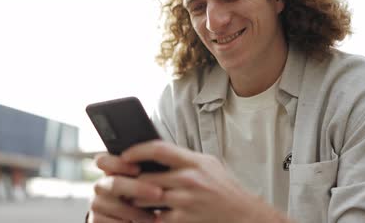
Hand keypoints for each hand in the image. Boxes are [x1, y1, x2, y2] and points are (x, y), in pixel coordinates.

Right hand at [88, 152, 162, 222]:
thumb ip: (144, 173)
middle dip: (137, 188)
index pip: (103, 161)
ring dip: (136, 212)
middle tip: (158, 193)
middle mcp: (101, 185)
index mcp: (110, 171)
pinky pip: (112, 222)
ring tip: (154, 216)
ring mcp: (96, 203)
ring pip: (115, 206)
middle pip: (114, 183)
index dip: (118, 164)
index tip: (138, 170)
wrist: (134, 220)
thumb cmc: (145, 198)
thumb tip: (159, 159)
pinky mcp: (95, 220)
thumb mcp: (145, 183)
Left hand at [122, 141, 288, 222]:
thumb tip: (156, 152)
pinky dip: (149, 218)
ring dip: (136, 200)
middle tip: (119, 181)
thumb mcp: (209, 165)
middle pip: (147, 177)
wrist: (245, 216)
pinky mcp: (184, 221)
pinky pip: (156, 218)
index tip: (125, 155)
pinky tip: (146, 216)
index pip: (159, 149)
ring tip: (130, 199)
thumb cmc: (225, 190)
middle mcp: (190, 179)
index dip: (137, 150)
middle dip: (130, 181)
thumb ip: (185, 159)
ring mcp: (186, 201)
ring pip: (146, 199)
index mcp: (195, 162)